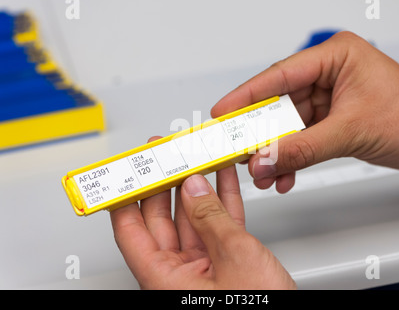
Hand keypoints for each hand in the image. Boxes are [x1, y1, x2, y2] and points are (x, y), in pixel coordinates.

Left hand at [110, 137, 295, 289]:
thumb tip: (194, 189)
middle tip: (167, 156)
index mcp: (164, 280)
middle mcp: (177, 275)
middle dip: (166, 184)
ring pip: (192, 219)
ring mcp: (202, 268)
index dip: (126, 197)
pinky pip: (216, 227)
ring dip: (197, 188)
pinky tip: (221, 180)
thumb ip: (212, 219)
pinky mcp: (225, 264)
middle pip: (162, 219)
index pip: (130, 231)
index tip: (128, 171)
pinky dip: (221, 202)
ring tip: (196, 158)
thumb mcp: (235, 258)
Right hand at [211, 31, 398, 193]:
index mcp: (335, 57)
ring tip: (262, 171)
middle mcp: (328, 74)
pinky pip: (301, 139)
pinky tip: (284, 174)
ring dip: (275, 151)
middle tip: (237, 148)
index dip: (246, 95)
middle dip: (260, 133)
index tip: (223, 112)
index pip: (280, 75)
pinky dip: (292, 158)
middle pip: (279, 103)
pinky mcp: (330, 120)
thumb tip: (266, 160)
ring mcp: (328, 98)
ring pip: (288, 126)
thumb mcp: (350, 132)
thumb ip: (303, 149)